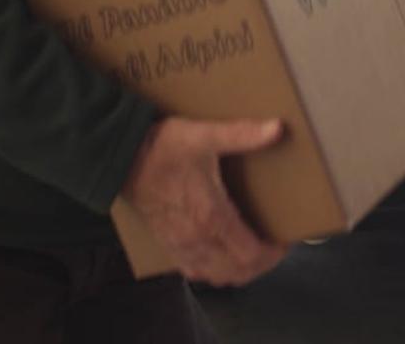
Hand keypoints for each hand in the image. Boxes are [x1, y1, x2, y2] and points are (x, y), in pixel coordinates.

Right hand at [120, 117, 288, 285]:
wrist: (120, 159)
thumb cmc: (162, 147)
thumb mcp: (204, 135)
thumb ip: (242, 134)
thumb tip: (277, 128)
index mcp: (211, 217)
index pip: (250, 255)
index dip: (273, 254)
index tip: (284, 240)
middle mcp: (197, 239)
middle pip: (238, 272)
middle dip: (261, 265)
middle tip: (273, 247)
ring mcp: (180, 246)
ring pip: (217, 276)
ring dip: (239, 270)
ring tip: (252, 252)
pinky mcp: (167, 244)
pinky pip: (196, 272)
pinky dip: (215, 270)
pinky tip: (220, 254)